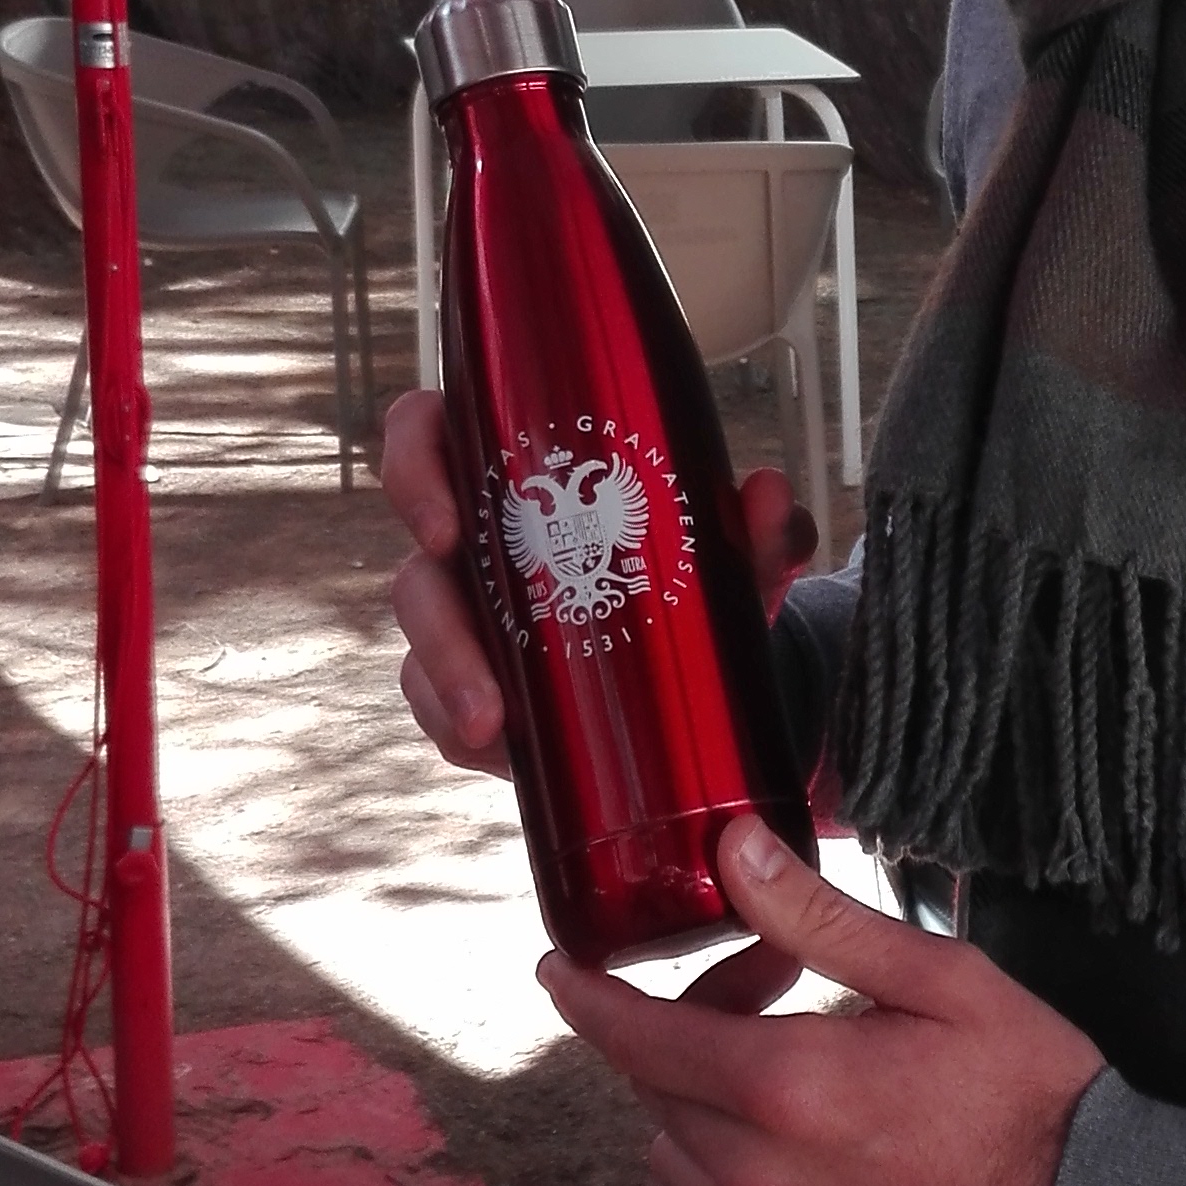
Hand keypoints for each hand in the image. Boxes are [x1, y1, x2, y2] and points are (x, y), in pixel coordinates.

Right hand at [381, 385, 817, 775]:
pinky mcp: (476, 695)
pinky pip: (442, 712)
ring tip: (494, 725)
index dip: (414, 460)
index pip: (434, 436)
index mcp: (518, 480)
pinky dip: (458, 728)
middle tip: (474, 649)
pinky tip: (494, 749)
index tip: (446, 518)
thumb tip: (771, 495)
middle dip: (433, 611)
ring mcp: (471, 625)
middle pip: (416, 561)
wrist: (714, 672)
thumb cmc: (695, 579)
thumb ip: (760, 527)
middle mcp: (480, 549)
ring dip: (450, 682)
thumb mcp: (735, 556)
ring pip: (422, 646)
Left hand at [541, 817, 1105, 1185]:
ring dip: (706, 1114)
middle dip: (685, 1033)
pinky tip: (810, 1161)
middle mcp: (758, 1182)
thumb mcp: (944, 981)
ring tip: (797, 1083)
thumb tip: (733, 851)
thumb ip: (819, 919)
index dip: (587, 995)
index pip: (635, 1036)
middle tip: (768, 992)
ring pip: (679, 1165)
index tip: (562, 968)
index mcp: (787, 1087)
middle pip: (657, 1095)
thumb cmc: (1036, 1104)